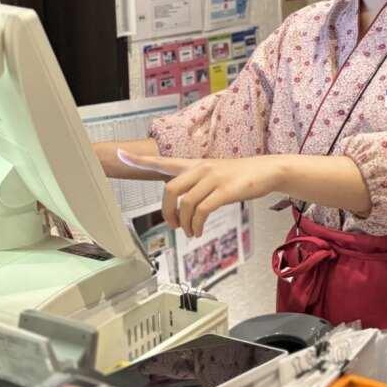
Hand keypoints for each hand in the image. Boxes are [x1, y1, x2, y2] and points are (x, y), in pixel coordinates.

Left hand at [125, 154, 280, 236]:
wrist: (267, 171)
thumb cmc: (239, 176)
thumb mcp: (214, 174)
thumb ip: (195, 183)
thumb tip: (180, 203)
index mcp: (194, 164)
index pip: (163, 161)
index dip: (140, 160)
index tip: (120, 155)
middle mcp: (200, 168)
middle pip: (170, 189)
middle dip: (167, 212)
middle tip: (174, 226)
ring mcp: (213, 178)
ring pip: (185, 203)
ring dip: (184, 223)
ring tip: (190, 232)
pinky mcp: (225, 190)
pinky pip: (202, 210)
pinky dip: (197, 224)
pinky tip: (199, 231)